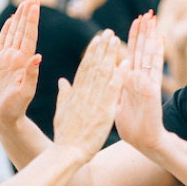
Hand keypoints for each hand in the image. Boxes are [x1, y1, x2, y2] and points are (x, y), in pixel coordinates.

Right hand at [0, 0, 40, 126]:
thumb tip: (38, 57)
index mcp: (25, 62)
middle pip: (23, 31)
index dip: (32, 20)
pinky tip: (10, 20)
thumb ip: (31, 75)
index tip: (34, 4)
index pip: (29, 36)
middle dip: (27, 13)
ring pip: (14, 33)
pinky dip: (6, 30)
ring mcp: (8, 59)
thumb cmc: (15, 109)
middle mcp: (18, 58)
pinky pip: (2, 43)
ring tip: (24, 2)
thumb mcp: (24, 93)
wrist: (5, 117)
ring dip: (19, 18)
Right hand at [52, 29, 123, 158]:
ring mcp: (94, 101)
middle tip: (109, 32)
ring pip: (103, 73)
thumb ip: (63, 95)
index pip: (84, 68)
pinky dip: (119, 75)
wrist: (67, 153)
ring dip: (110, 55)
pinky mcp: (104, 110)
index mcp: (74, 93)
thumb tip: (62, 81)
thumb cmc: (65, 136)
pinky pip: (113, 90)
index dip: (91, 52)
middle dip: (102, 47)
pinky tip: (125, 63)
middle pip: (93, 65)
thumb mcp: (61, 113)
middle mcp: (84, 93)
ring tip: (116, 39)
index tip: (97, 39)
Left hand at [115, 12, 167, 153]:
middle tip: (146, 12)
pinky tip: (159, 39)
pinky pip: (154, 67)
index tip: (133, 22)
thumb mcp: (116, 105)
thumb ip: (113, 91)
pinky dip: (156, 53)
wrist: (145, 142)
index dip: (131, 38)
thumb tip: (108, 81)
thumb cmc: (133, 128)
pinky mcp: (152, 89)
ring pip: (148, 53)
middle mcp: (139, 78)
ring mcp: (147, 82)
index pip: (131, 54)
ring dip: (150, 36)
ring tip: (152, 18)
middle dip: (143, 31)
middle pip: (141, 49)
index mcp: (130, 81)